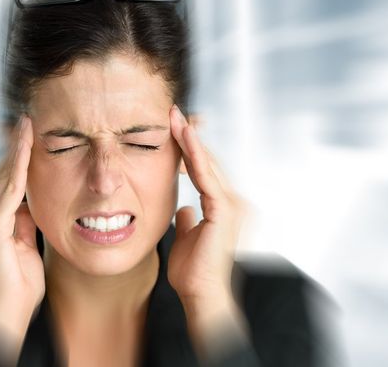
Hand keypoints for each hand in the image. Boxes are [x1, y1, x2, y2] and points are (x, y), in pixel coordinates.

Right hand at [0, 115, 43, 357]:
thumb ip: (24, 223)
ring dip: (16, 150)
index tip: (23, 138)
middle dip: (13, 148)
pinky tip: (25, 146)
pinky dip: (19, 165)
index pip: (2, 184)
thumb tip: (30, 203)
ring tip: (26, 125)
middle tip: (25, 121)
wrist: (5, 314)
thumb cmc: (17, 288)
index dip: (14, 160)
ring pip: (3, 177)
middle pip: (0, 176)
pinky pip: (10, 189)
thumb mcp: (26, 246)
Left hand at [167, 105, 248, 303]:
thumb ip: (187, 221)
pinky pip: (206, 176)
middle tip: (174, 111)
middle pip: (208, 161)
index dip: (190, 148)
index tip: (176, 128)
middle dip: (190, 136)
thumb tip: (183, 209)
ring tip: (175, 116)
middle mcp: (233, 201)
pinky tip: (184, 136)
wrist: (202, 296)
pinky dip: (194, 154)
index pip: (205, 170)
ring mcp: (232, 204)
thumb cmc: (193, 273)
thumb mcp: (185, 239)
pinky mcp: (225, 210)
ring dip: (190, 138)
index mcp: (223, 207)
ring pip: (208, 163)